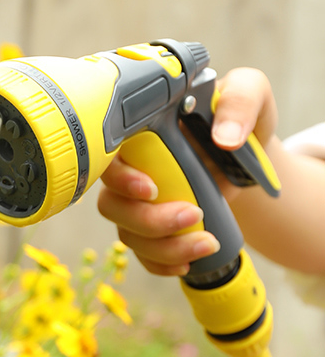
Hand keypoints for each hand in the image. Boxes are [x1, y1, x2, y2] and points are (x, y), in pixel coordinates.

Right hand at [96, 68, 277, 276]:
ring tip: (207, 243)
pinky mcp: (151, 227)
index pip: (108, 156)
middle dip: (150, 220)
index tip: (151, 189)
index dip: (120, 178)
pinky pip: (142, 254)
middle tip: (194, 215)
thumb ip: (239, 101)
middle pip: (113, 204)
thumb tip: (225, 138)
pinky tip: (189, 262)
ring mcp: (137, 201)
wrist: (249, 152)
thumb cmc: (240, 117)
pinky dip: (162, 263)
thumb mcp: (249, 93)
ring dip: (164, 247)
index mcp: (141, 131)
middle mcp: (131, 168)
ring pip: (127, 234)